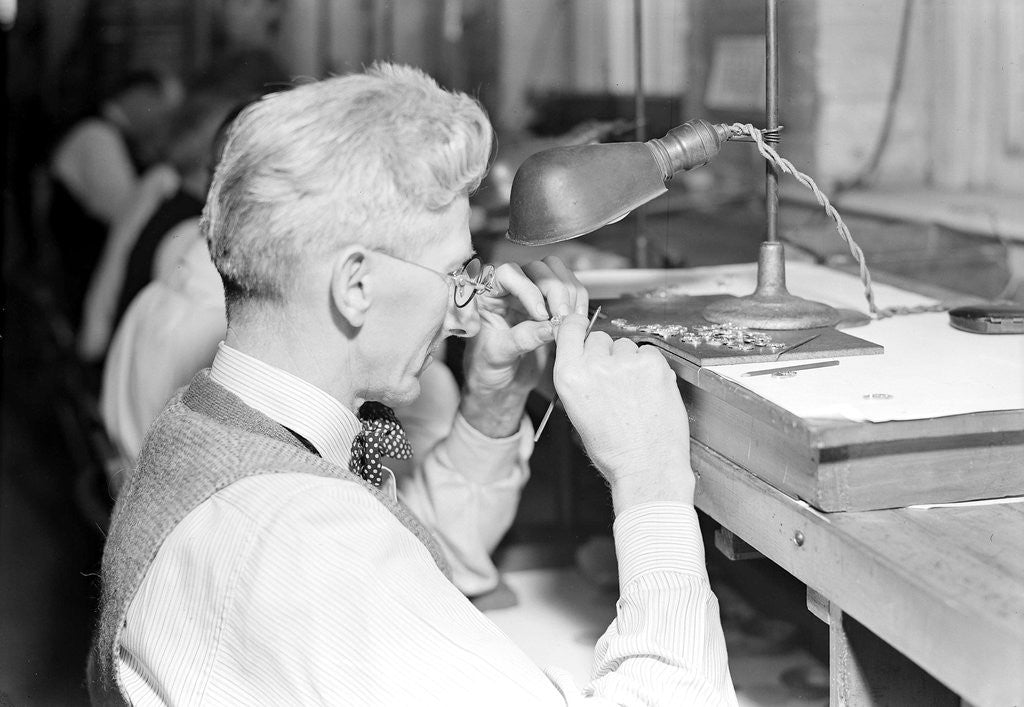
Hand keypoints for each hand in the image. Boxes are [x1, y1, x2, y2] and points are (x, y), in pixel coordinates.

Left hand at [459, 257, 587, 436]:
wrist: (500, 386)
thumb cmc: (486, 370)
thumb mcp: (498, 356)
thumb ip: (521, 339)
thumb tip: (548, 327)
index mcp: (486, 294)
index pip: (508, 273)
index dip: (527, 288)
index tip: (540, 314)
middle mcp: (509, 288)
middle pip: (538, 269)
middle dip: (555, 290)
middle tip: (562, 318)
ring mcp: (532, 293)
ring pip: (557, 273)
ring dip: (570, 293)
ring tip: (570, 320)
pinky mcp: (551, 303)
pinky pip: (570, 290)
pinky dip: (578, 302)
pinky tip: (577, 321)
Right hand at [552, 314, 694, 511]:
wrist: (646, 466)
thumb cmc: (613, 449)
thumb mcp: (578, 412)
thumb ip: (579, 378)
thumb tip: (587, 356)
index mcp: (569, 377)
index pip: (569, 329)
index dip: (578, 327)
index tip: (583, 328)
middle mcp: (594, 365)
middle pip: (600, 338)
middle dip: (608, 354)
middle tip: (617, 382)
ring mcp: (625, 363)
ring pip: (626, 346)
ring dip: (630, 362)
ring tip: (635, 392)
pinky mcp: (652, 364)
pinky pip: (649, 352)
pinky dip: (651, 367)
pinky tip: (649, 391)